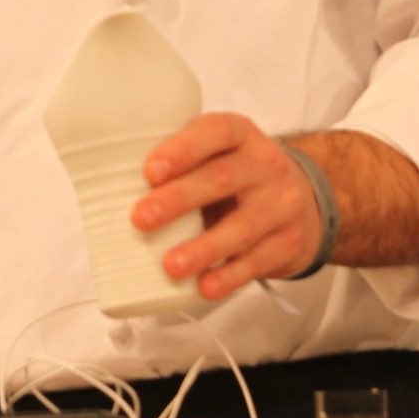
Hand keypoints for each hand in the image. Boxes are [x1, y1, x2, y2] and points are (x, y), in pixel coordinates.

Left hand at [133, 112, 321, 299]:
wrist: (309, 197)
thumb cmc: (239, 172)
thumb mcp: (217, 152)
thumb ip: (179, 160)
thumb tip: (108, 187)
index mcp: (239, 134)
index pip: (215, 131)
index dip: (181, 149)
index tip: (149, 171)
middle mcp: (265, 165)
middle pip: (221, 179)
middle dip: (178, 200)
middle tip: (140, 219)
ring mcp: (281, 205)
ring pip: (242, 227)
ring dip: (202, 248)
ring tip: (170, 265)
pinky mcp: (288, 242)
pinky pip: (257, 262)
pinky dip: (229, 277)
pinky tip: (205, 287)